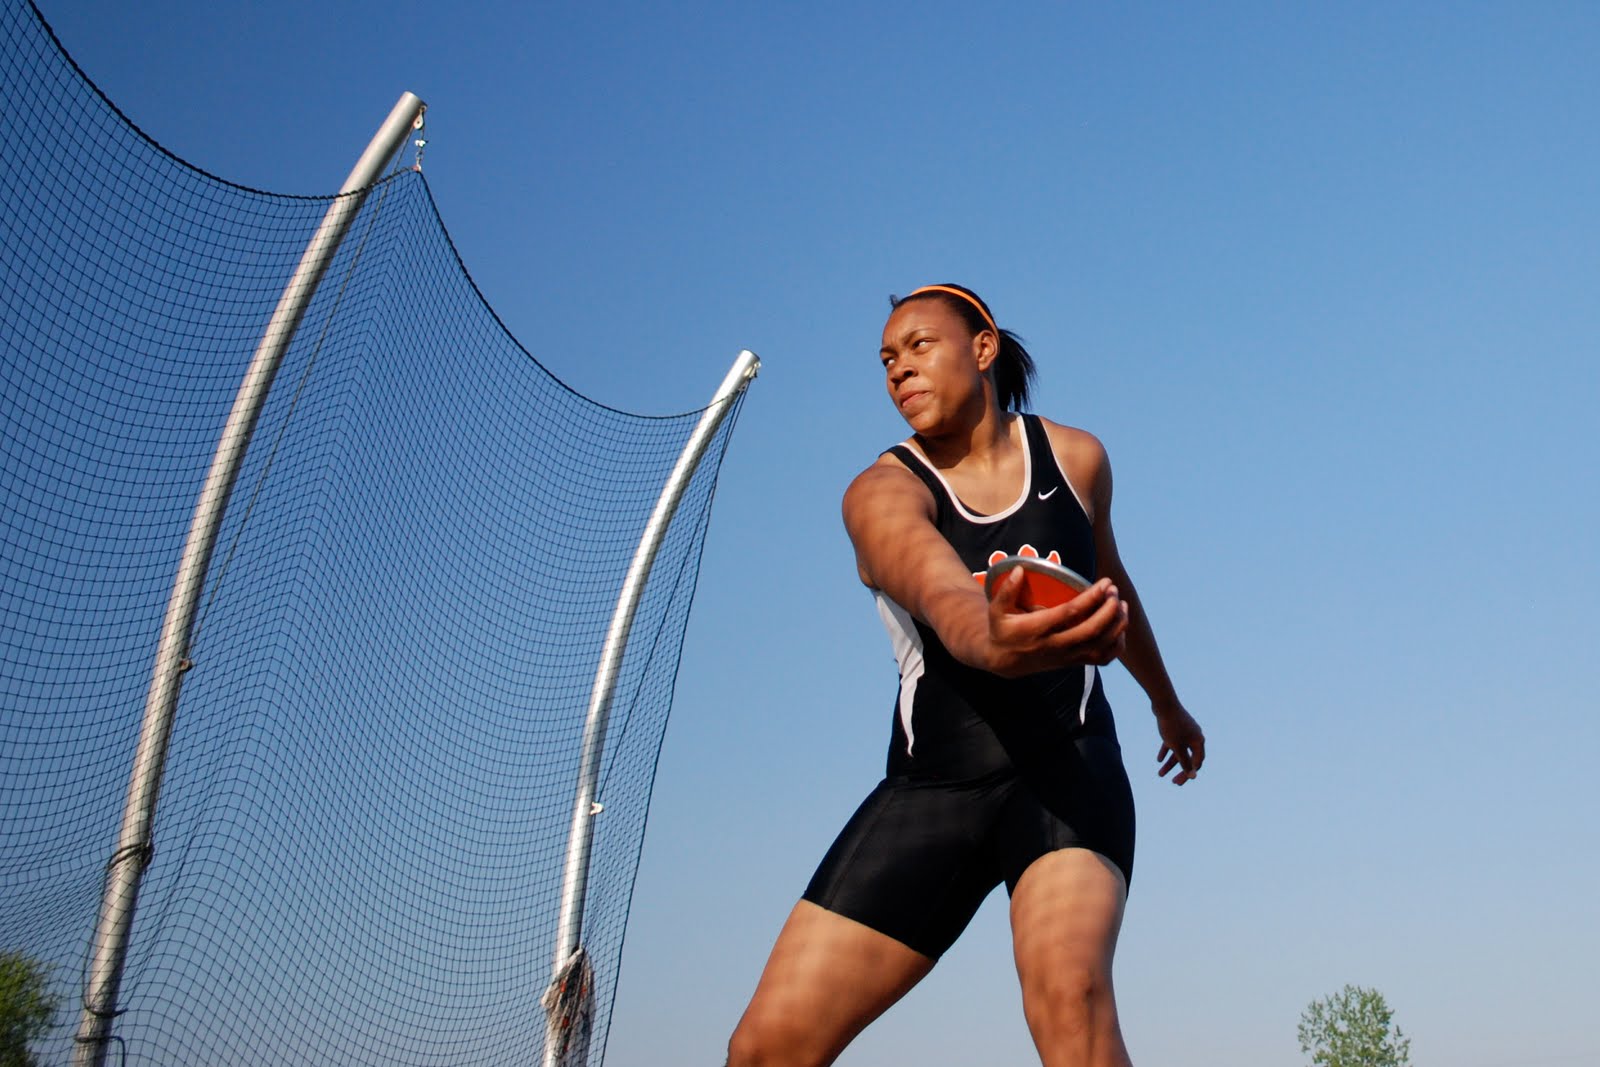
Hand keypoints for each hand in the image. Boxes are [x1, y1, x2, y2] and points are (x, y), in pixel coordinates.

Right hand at [984, 569, 1128, 676]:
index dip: (1091, 598)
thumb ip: (1007, 590)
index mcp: (1036, 629)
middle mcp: (1054, 645)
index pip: (1070, 613)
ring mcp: (1066, 656)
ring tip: (1122, 605)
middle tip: (1114, 591)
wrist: (1004, 661)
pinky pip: (1101, 659)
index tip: (1105, 583)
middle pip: (1090, 630)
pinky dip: (1116, 645)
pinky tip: (1120, 627)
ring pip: (1100, 646)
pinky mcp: (1073, 662)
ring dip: (1116, 626)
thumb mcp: (996, 610)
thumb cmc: (1002, 629)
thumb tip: (1020, 569)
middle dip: (1108, 610)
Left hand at [1154, 701, 1203, 784]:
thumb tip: (1193, 777)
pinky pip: (1173, 743)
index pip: (1196, 763)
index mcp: (1199, 742)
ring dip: (1170, 763)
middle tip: (1173, 782)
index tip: (1178, 782)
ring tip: (1160, 774)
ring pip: (1179, 751)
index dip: (1188, 774)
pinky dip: (1166, 751)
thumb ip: (1185, 762)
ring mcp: (1186, 732)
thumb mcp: (1177, 747)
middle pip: (1188, 758)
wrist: (1164, 703)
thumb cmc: (1172, 726)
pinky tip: (1158, 759)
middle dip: (1180, 771)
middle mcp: (1195, 737)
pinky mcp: (1177, 728)